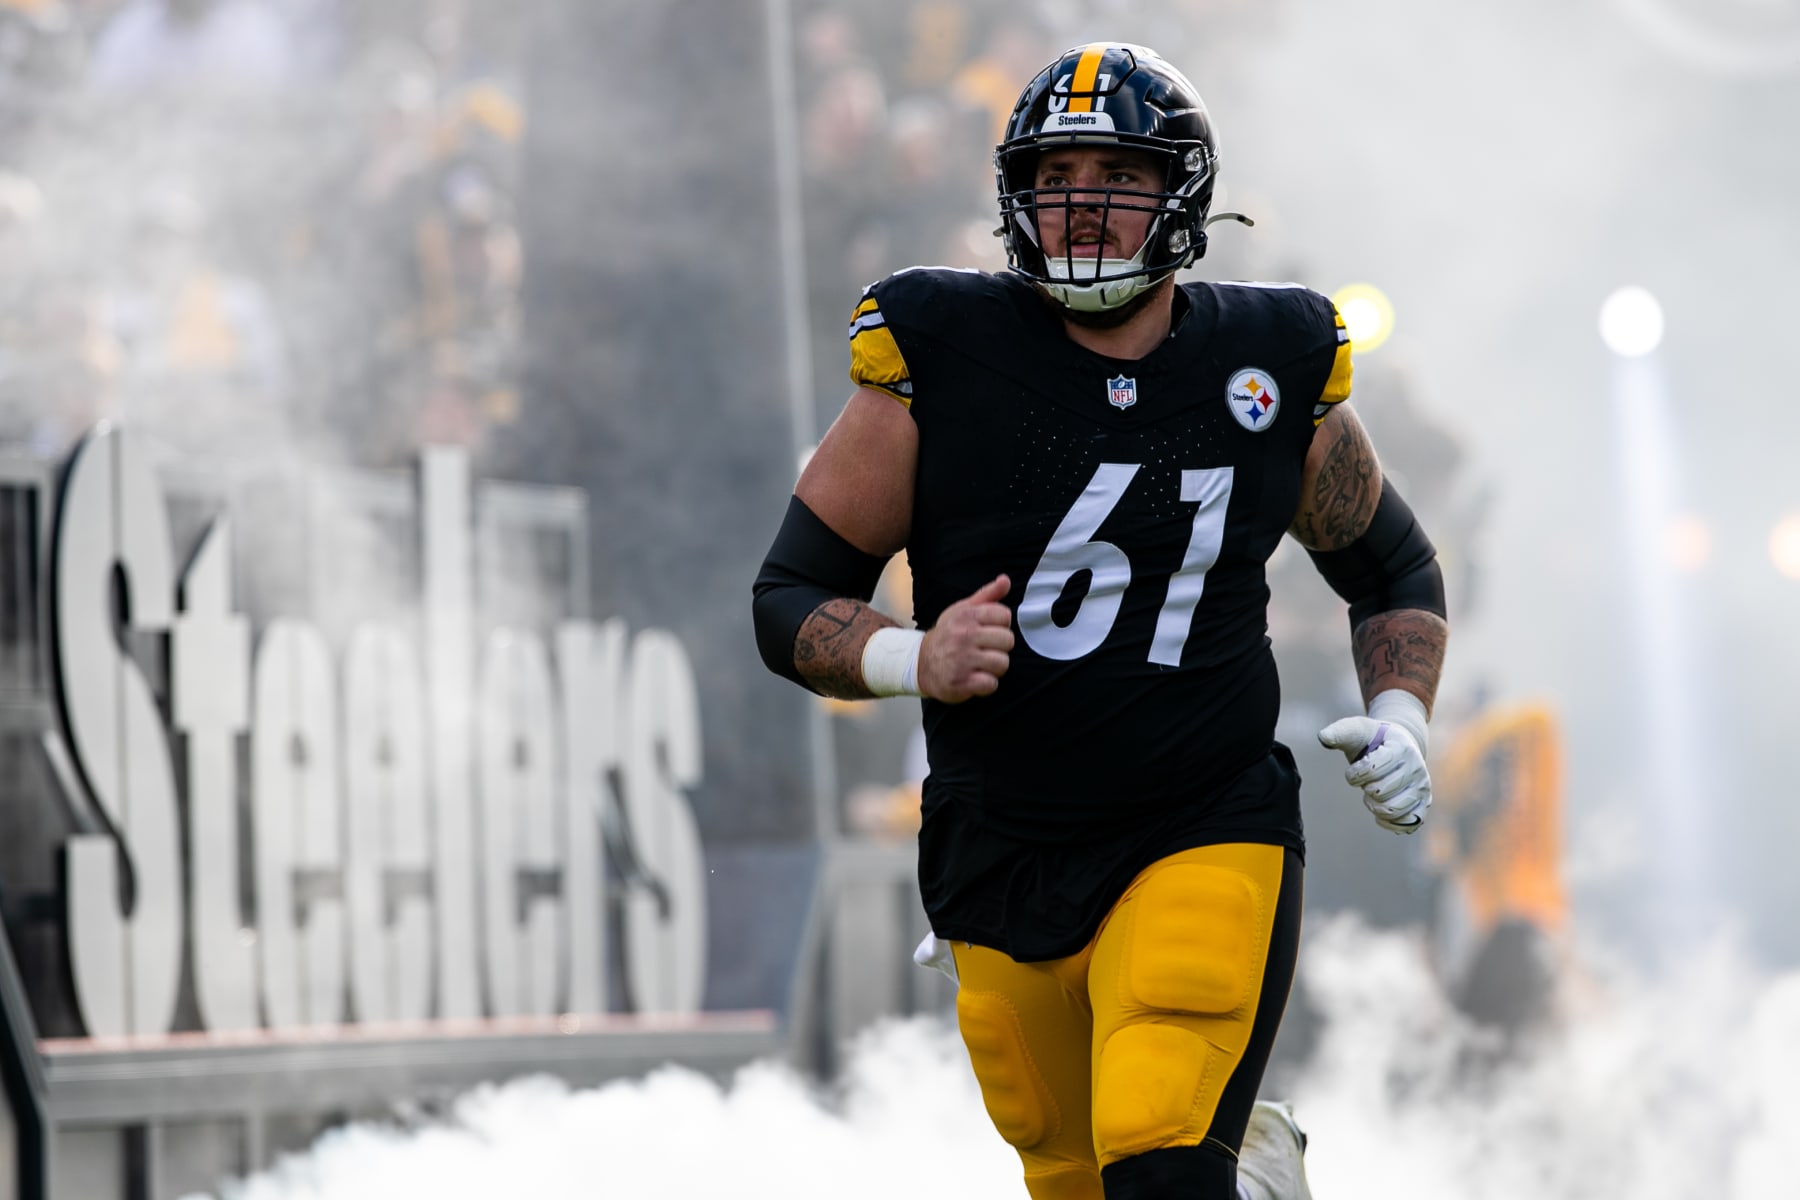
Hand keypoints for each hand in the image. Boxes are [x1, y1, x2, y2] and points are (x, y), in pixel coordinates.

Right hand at [917, 574, 1012, 702]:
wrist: (919, 663)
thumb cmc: (948, 635)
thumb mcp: (962, 610)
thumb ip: (987, 595)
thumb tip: (1005, 580)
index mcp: (966, 616)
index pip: (1004, 615)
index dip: (1001, 625)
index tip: (989, 631)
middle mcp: (964, 636)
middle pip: (1007, 640)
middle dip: (1000, 647)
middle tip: (986, 649)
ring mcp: (962, 660)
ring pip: (1002, 663)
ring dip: (995, 667)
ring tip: (982, 664)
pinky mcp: (961, 682)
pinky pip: (991, 684)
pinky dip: (987, 684)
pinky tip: (976, 678)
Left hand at [1318, 715, 1430, 834]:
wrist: (1399, 745)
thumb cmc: (1373, 739)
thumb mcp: (1357, 730)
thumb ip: (1340, 732)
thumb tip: (1323, 737)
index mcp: (1401, 747)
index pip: (1372, 769)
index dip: (1355, 773)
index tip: (1355, 769)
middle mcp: (1417, 768)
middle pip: (1380, 792)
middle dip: (1366, 789)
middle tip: (1366, 783)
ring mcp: (1422, 787)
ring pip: (1394, 810)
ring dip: (1376, 807)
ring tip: (1373, 797)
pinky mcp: (1424, 803)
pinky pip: (1409, 824)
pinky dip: (1391, 824)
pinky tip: (1381, 814)